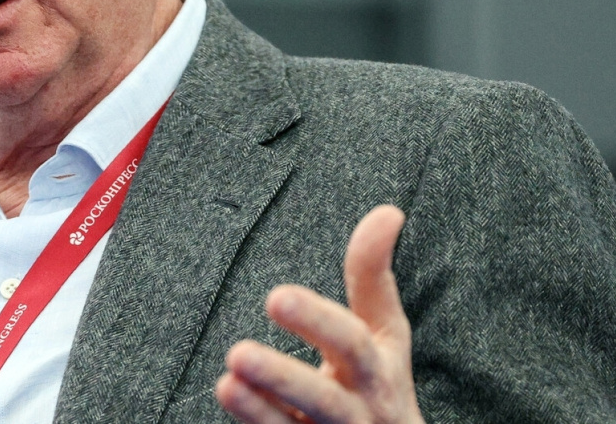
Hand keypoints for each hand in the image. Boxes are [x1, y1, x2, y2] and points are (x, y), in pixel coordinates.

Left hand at [215, 205, 423, 423]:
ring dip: (260, 410)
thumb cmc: (379, 384)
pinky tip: (231, 394)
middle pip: (325, 400)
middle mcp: (360, 412)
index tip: (276, 297)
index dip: (317, 320)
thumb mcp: (385, 333)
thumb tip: (389, 211)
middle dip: (284, 377)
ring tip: (227, 380)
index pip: (352, 344)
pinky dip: (258, 422)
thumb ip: (373, 276)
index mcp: (378, 372)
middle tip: (238, 352)